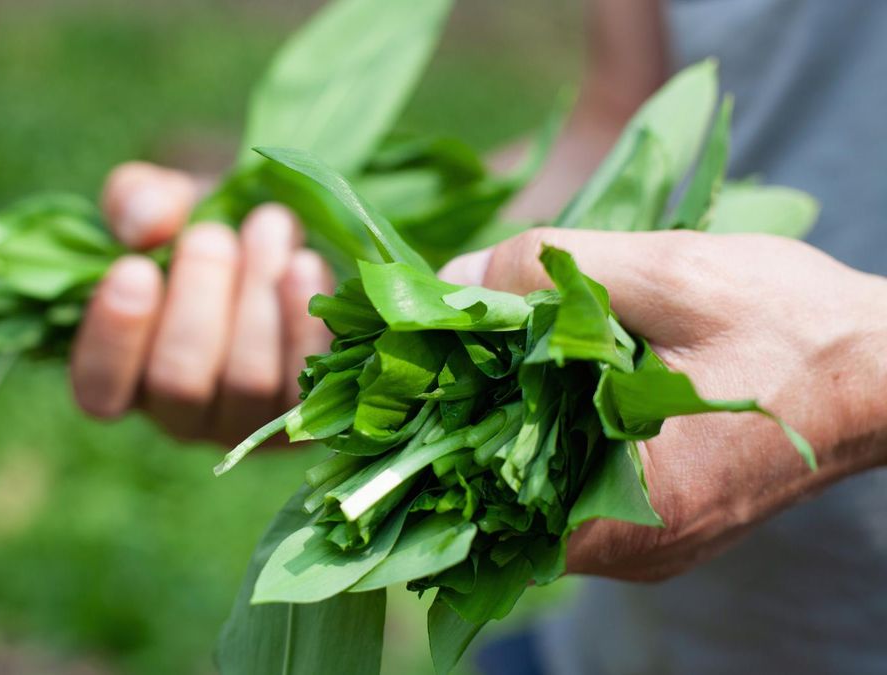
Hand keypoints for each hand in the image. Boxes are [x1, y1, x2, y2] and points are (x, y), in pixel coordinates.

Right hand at [70, 162, 332, 442]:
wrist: (276, 238)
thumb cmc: (197, 224)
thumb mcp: (158, 201)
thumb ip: (136, 201)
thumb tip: (150, 222)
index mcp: (123, 376)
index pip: (100, 389)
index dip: (115, 337)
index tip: (134, 268)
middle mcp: (180, 415)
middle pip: (180, 382)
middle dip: (198, 300)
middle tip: (212, 234)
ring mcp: (248, 422)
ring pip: (249, 382)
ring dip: (258, 300)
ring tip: (268, 227)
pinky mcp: (309, 410)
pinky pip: (308, 380)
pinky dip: (307, 322)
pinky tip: (304, 264)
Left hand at [443, 228, 886, 580]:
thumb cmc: (795, 323)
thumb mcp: (671, 274)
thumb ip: (553, 272)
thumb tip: (451, 280)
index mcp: (634, 506)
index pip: (487, 507)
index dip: (432, 445)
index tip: (404, 388)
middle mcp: (636, 548)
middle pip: (504, 509)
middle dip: (462, 433)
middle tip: (438, 363)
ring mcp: (651, 542)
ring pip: (539, 502)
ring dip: (505, 435)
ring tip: (481, 365)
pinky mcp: (663, 523)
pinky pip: (578, 495)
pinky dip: (549, 445)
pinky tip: (539, 389)